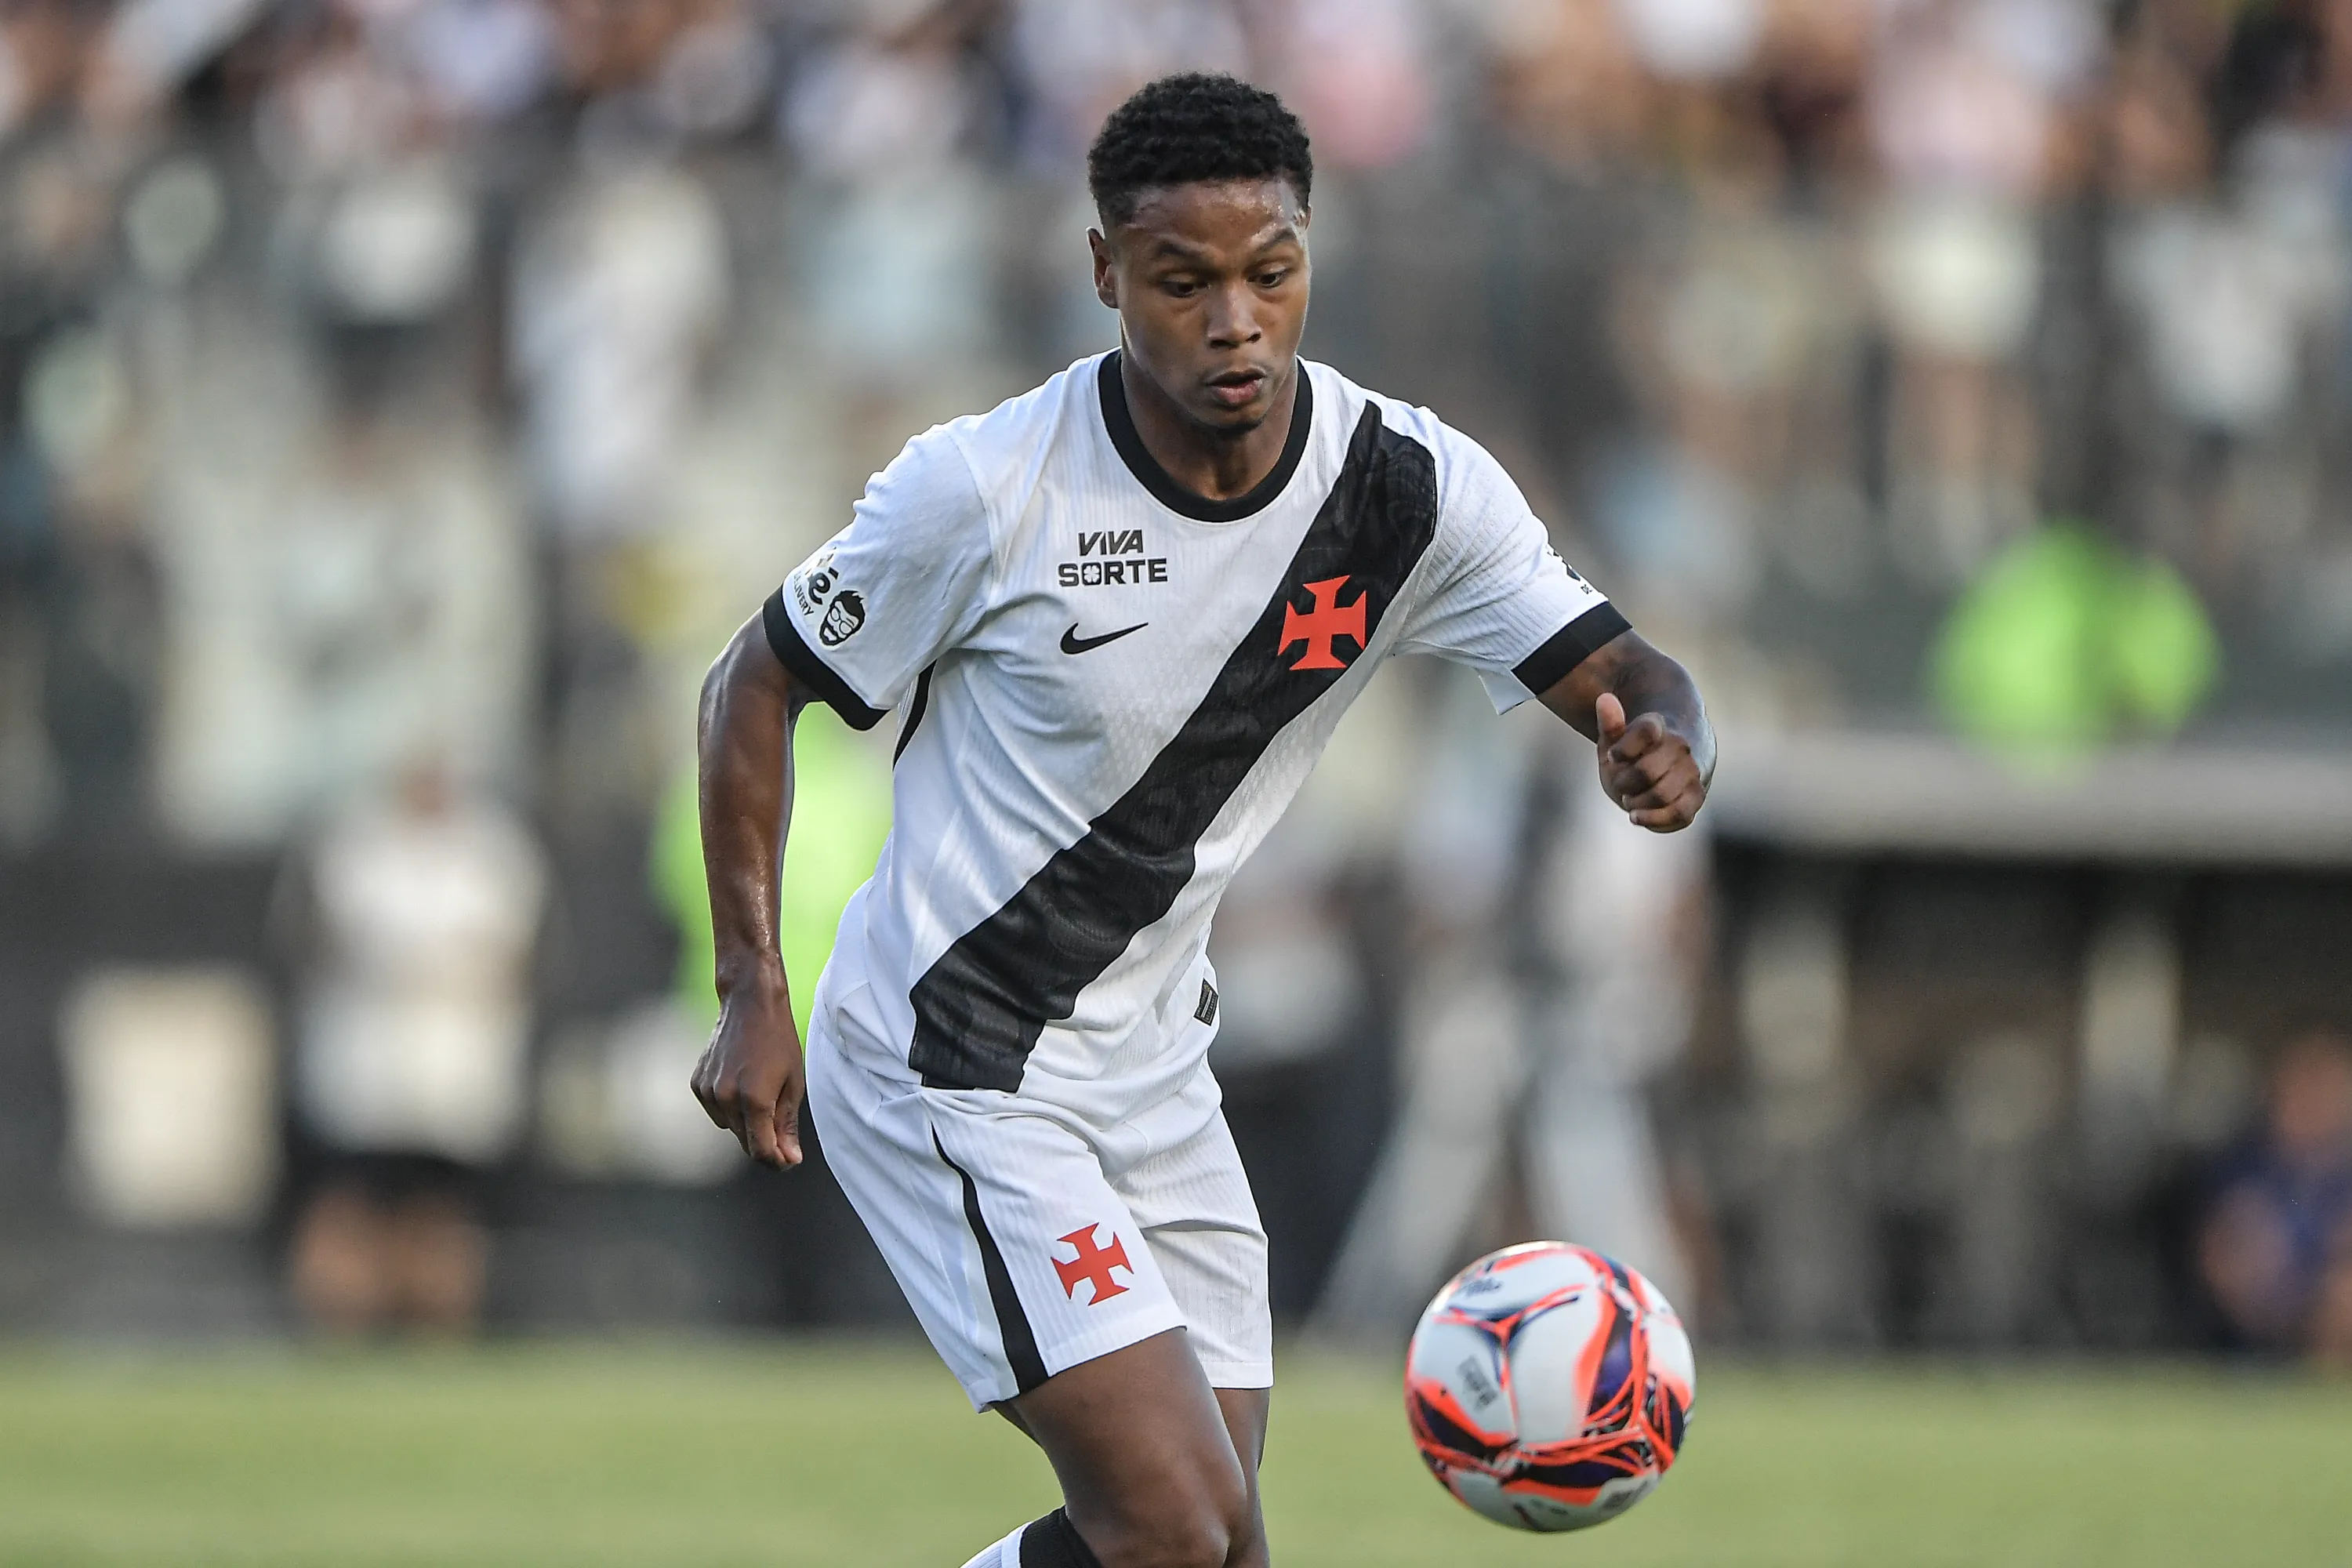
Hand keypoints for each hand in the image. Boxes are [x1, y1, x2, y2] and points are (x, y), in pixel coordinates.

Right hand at [690, 965, 804, 1167]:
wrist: (749, 1004)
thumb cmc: (779, 1041)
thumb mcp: (793, 1083)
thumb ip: (787, 1126)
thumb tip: (790, 1160)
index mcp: (754, 1100)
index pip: (761, 1150)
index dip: (777, 1161)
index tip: (789, 1160)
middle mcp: (726, 1099)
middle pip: (746, 1142)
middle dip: (765, 1141)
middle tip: (782, 1124)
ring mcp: (708, 1092)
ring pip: (731, 1127)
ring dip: (747, 1122)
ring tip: (761, 1090)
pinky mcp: (697, 1084)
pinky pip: (717, 1111)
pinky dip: (730, 1107)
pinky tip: (742, 1082)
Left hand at [1594, 691, 1707, 831]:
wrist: (1670, 766)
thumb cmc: (1636, 755)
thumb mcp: (1616, 740)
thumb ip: (1609, 724)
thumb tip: (1604, 699)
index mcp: (1658, 727)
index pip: (1644, 731)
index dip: (1623, 749)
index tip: (1612, 756)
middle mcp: (1680, 746)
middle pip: (1646, 771)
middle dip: (1625, 784)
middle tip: (1619, 786)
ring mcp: (1692, 772)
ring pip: (1662, 794)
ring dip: (1638, 803)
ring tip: (1630, 803)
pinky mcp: (1697, 796)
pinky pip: (1680, 813)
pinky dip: (1655, 820)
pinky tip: (1638, 816)